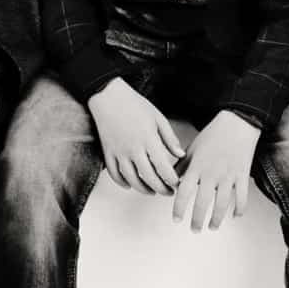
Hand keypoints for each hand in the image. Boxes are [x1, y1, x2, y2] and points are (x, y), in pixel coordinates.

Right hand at [88, 78, 185, 194]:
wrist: (108, 96)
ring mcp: (118, 152)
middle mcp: (133, 149)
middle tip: (169, 191)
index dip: (172, 180)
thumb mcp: (158, 118)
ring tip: (152, 191)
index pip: (163, 168)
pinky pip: (114, 174)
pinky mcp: (107, 152)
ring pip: (131, 180)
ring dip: (143, 189)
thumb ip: (169, 139)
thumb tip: (180, 155)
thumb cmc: (134, 104)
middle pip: (149, 178)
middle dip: (161, 189)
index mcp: (148, 139)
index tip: (177, 183)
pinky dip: (123, 183)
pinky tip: (131, 185)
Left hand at [172, 110, 259, 230]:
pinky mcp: (242, 176)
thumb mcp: (192, 149)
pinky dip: (239, 209)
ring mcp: (228, 176)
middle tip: (194, 229)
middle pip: (202, 203)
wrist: (236, 124)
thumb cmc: (212, 135)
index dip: (178, 208)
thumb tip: (172, 181)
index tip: (176, 219)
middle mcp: (211, 174)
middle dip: (197, 220)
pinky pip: (242, 197)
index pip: (184, 192)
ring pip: (222, 204)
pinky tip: (235, 216)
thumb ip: (182, 166)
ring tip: (212, 227)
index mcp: (196, 167)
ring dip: (216, 219)